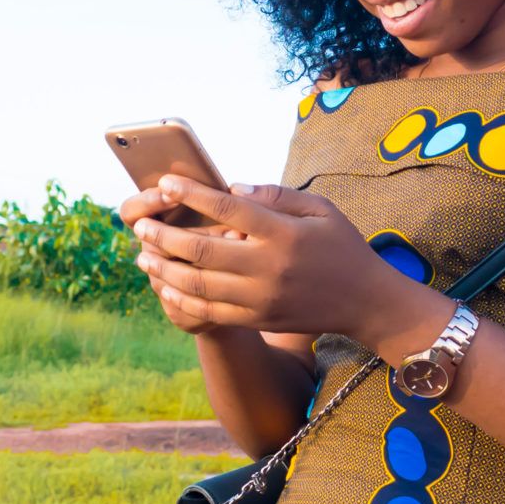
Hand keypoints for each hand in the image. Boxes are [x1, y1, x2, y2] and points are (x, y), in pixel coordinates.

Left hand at [131, 177, 447, 349]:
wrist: (365, 301)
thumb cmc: (342, 245)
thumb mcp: (320, 208)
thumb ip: (276, 195)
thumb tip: (232, 187)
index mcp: (284, 233)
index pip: (228, 208)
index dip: (192, 195)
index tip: (165, 184)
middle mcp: (269, 266)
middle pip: (202, 249)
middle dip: (163, 235)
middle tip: (140, 224)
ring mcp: (261, 298)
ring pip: (198, 284)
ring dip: (164, 268)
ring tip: (142, 255)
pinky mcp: (258, 319)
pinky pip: (209, 310)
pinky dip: (181, 298)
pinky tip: (165, 284)